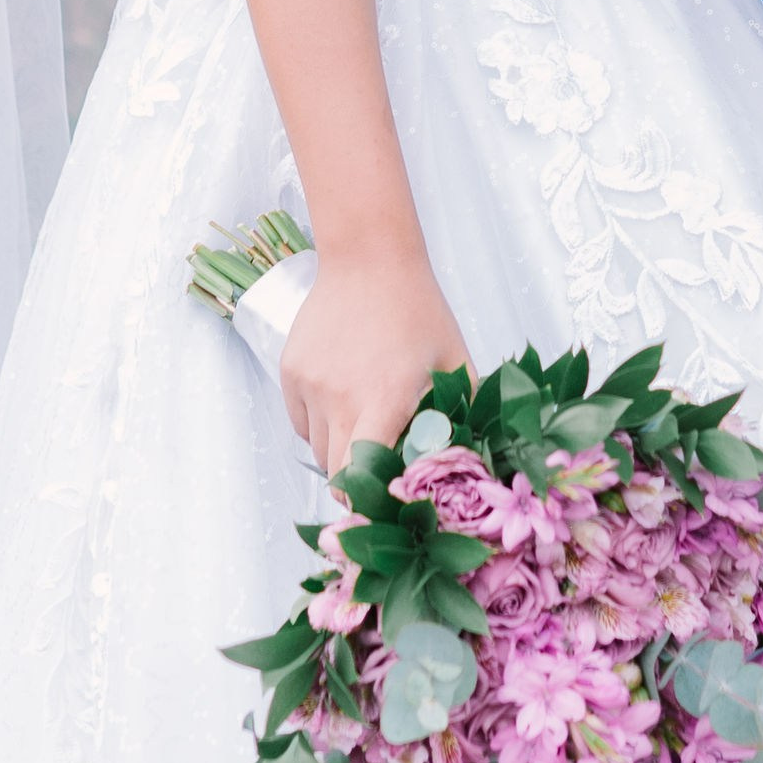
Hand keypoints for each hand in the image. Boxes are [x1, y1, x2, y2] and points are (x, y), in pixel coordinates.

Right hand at [280, 245, 467, 480]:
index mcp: (385, 399)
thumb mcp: (455, 360)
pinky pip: (301, 422)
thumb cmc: (419, 311)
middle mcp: (340, 397)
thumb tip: (472, 461)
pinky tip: (343, 398)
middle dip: (358, 483)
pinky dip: (320, 426)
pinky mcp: (290, 372)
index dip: (369, 503)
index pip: (361, 478)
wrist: (369, 257)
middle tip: (380, 471)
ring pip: (318, 449)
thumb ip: (465, 413)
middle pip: (336, 474)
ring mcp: (310, 384)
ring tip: (365, 420)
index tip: (385, 505)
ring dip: (340, 450)